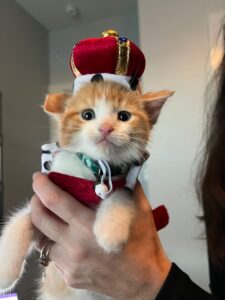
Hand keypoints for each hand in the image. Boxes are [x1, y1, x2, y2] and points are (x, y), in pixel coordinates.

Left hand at [31, 172, 170, 299]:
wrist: (145, 282)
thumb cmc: (142, 245)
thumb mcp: (140, 210)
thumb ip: (129, 186)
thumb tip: (123, 168)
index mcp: (88, 226)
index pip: (54, 201)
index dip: (42, 186)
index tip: (39, 177)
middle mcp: (73, 246)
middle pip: (39, 220)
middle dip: (35, 202)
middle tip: (40, 194)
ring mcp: (69, 264)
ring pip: (42, 240)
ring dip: (43, 225)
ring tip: (53, 216)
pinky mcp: (69, 277)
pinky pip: (53, 256)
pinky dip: (55, 243)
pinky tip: (66, 237)